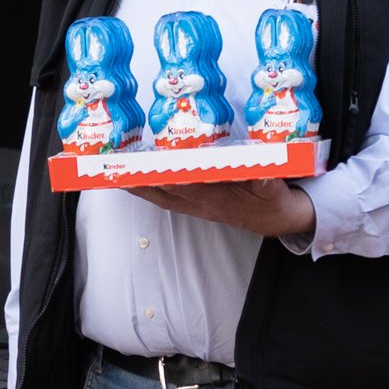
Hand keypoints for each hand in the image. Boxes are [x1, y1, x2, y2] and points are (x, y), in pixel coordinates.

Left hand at [135, 177, 314, 238]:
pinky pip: (163, 199)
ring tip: (113, 172)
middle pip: (165, 193)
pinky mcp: (191, 205)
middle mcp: (201, 204)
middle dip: (143, 182)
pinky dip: (145, 190)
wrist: (272, 220)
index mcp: (220, 199)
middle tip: (118, 168)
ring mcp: (194, 206)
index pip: (191, 189)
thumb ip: (267, 182)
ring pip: (160, 197)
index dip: (172, 180)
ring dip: (138, 187)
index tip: (155, 170)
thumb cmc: (271, 199)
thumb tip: (262, 172)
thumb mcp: (275, 191)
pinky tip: (130, 181)